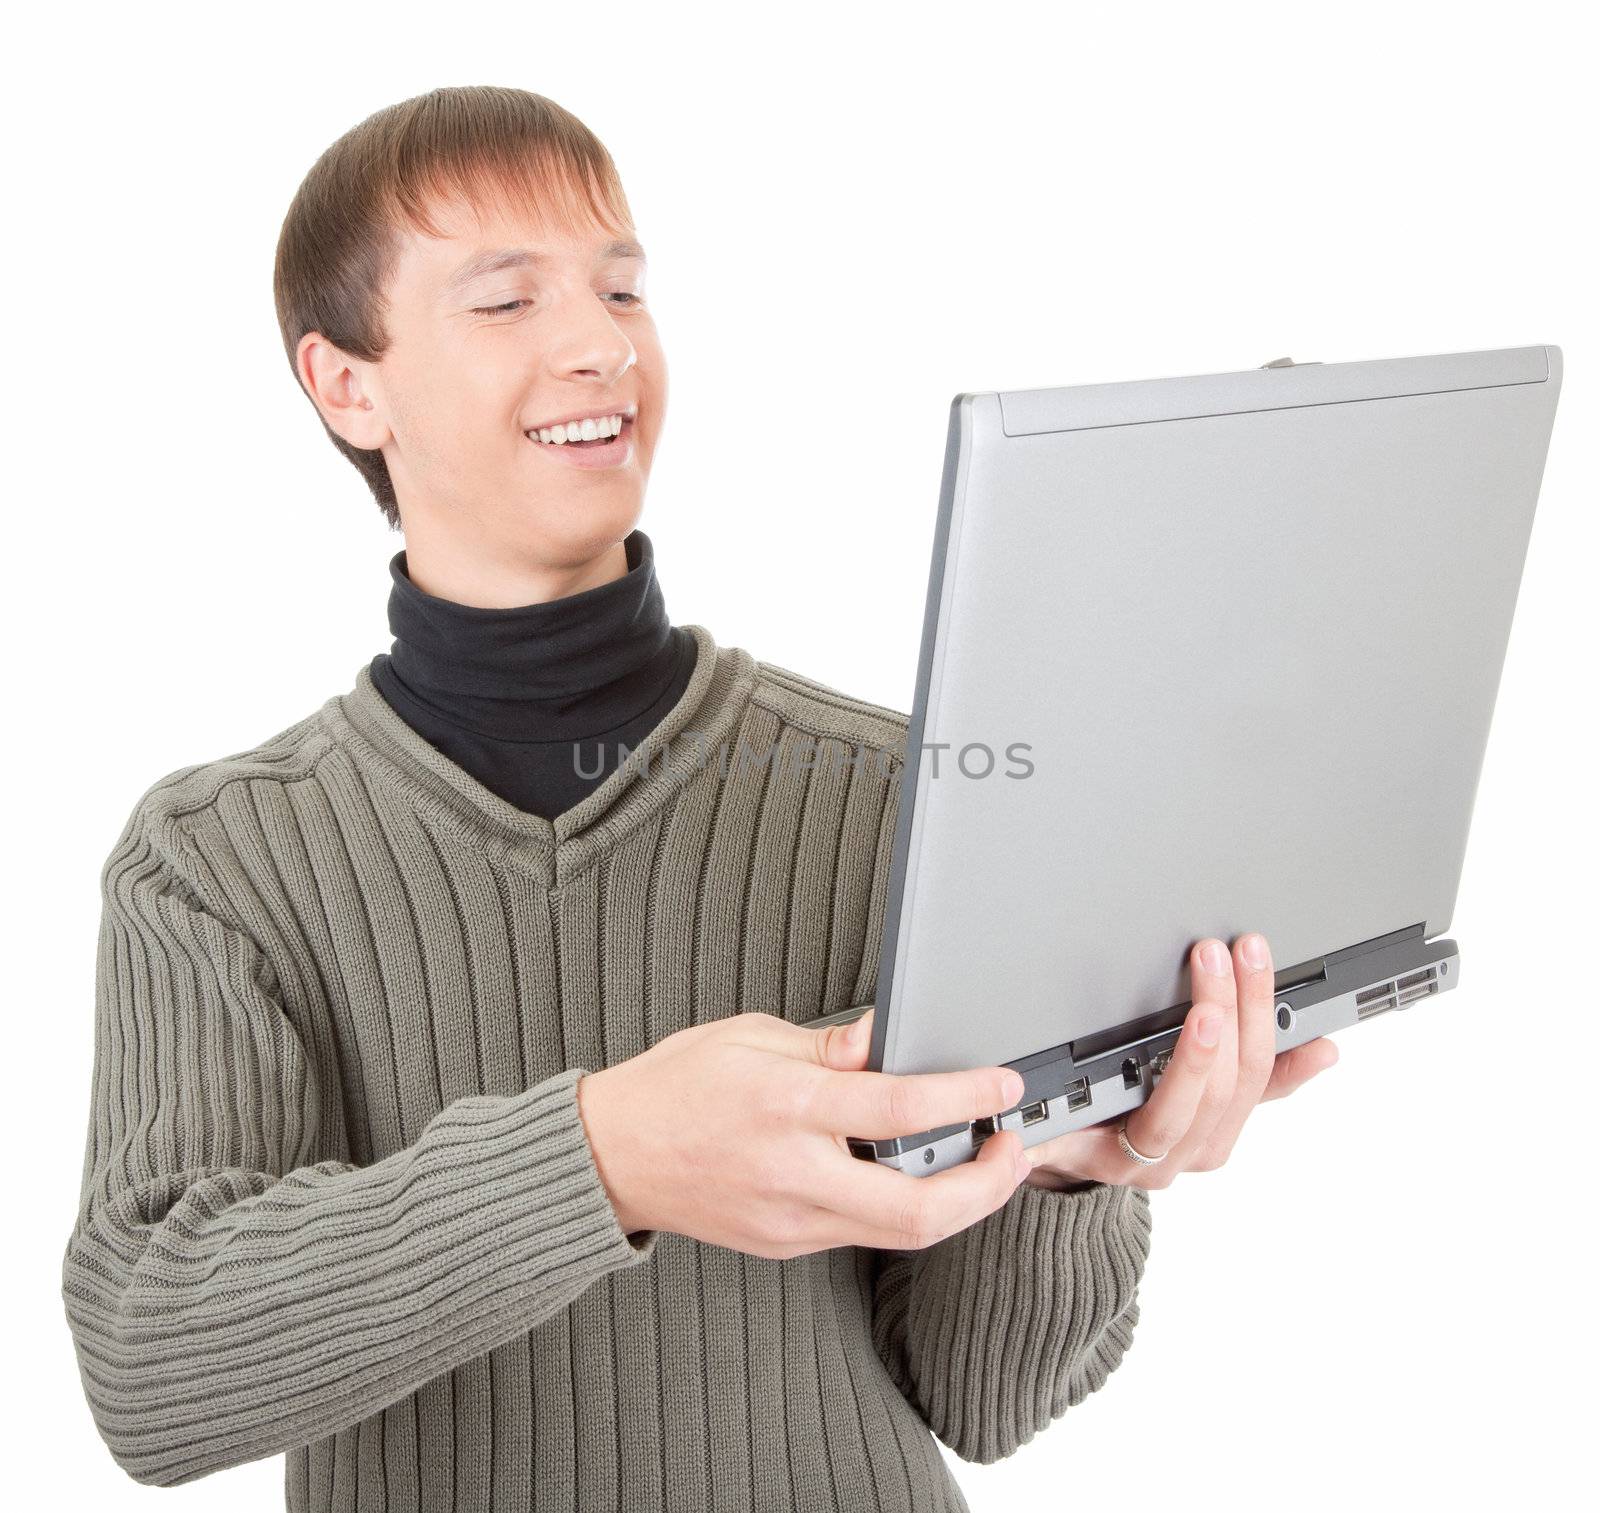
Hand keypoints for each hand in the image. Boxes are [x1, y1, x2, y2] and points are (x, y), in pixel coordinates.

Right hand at [576, 1011, 1032, 1257]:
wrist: (611, 1156)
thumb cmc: (676, 1087)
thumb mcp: (750, 1035)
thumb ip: (827, 1045)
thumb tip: (887, 1037)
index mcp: (788, 1106)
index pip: (901, 1109)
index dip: (968, 1097)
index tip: (1003, 1086)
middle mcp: (795, 1173)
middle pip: (921, 1209)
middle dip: (988, 1186)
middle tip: (1014, 1151)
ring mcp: (791, 1220)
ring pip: (901, 1233)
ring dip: (958, 1203)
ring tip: (981, 1165)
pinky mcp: (786, 1244)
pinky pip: (863, 1232)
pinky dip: (904, 1208)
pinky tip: (916, 1177)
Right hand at [1023, 933, 1338, 1190]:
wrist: (1075, 1169)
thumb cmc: (1056, 1139)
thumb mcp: (1037, 1136)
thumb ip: (1027, 1138)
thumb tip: (1004, 1132)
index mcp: (1127, 1156)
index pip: (1171, 1113)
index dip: (1195, 1067)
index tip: (1205, 1016)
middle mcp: (1175, 1157)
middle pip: (1222, 1089)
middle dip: (1229, 1014)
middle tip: (1225, 957)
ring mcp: (1205, 1145)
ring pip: (1251, 1085)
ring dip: (1259, 1018)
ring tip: (1254, 963)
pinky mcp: (1225, 1128)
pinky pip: (1269, 1099)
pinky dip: (1297, 1067)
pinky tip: (1321, 1043)